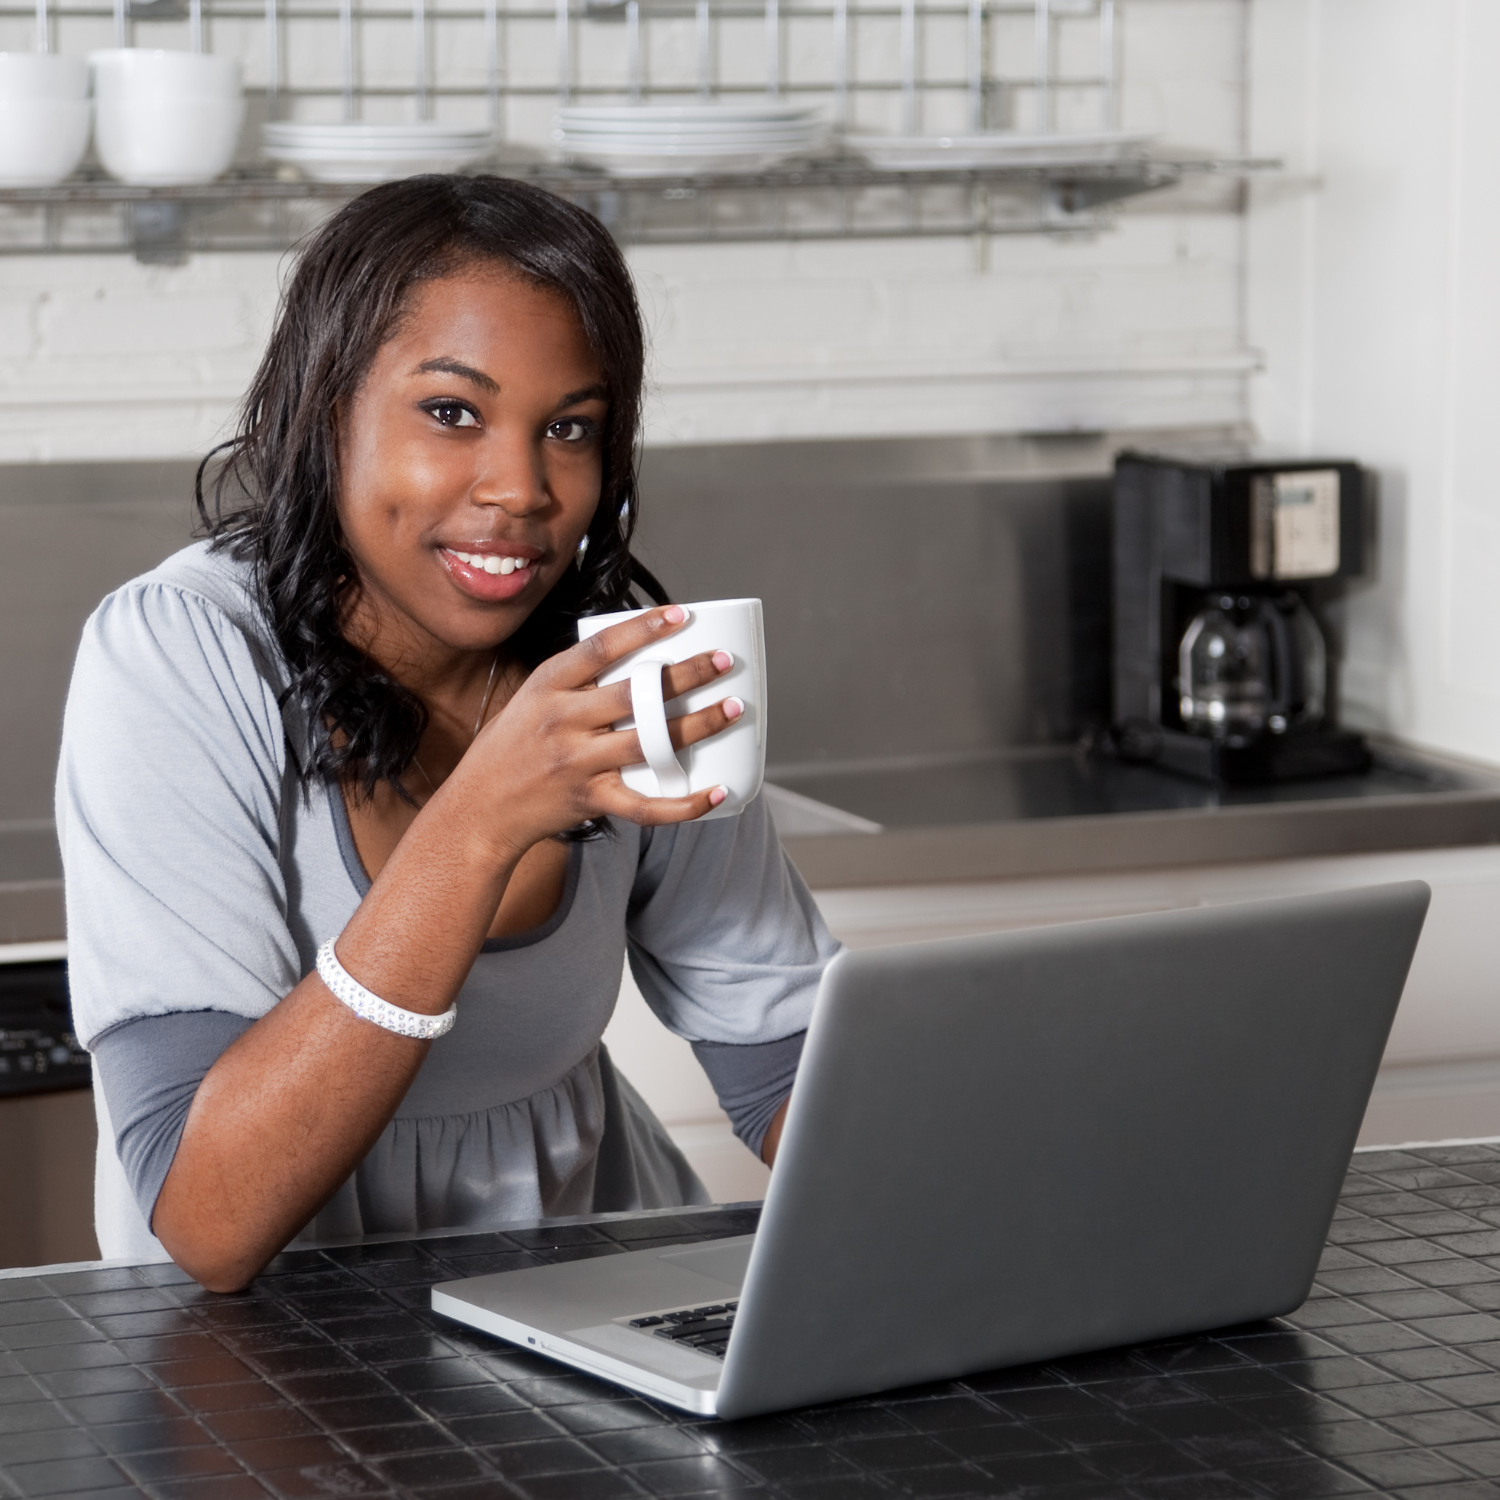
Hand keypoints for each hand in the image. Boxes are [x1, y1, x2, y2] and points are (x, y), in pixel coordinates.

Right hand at [452, 605, 739, 858]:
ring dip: (697, 725)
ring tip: (732, 708)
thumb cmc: (509, 750)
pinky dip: (685, 803)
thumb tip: (634, 656)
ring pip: (649, 741)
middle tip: (724, 661)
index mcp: (547, 686)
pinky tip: (717, 792)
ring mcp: (576, 762)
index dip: (644, 628)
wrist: (477, 810)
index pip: (600, 647)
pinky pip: (646, 805)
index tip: (682, 614)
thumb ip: (575, 684)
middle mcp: (561, 720)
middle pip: (635, 692)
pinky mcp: (589, 799)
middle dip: (686, 674)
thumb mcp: (530, 701)